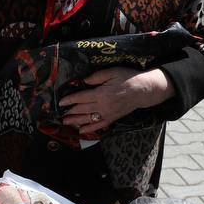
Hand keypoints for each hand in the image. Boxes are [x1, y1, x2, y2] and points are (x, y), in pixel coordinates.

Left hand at [59, 68, 175, 138]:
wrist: (143, 90)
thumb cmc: (127, 78)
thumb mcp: (112, 72)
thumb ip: (96, 77)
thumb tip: (84, 81)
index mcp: (101, 93)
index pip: (81, 98)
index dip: (70, 100)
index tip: (61, 102)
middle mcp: (103, 106)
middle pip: (83, 110)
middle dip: (70, 112)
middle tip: (60, 115)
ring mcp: (108, 114)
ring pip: (89, 119)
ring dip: (76, 121)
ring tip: (66, 122)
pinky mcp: (113, 118)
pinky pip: (99, 125)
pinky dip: (90, 129)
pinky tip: (81, 131)